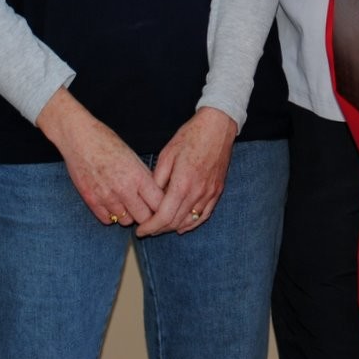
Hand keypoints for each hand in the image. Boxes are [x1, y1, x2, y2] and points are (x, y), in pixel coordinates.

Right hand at [36, 88, 163, 225]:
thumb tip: (155, 195)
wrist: (79, 138)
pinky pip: (107, 220)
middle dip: (147, 214)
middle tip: (145, 207)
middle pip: (144, 217)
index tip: (161, 205)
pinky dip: (112, 215)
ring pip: (126, 221)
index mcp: (138, 175)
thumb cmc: (108, 142)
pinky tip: (113, 202)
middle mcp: (123, 189)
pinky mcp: (91, 201)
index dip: (162, 206)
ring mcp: (106, 197)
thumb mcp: (133, 156)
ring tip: (127, 202)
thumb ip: (144, 177)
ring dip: (129, 215)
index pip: (159, 203)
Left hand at [135, 107, 237, 237]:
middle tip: (147, 227)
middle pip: (175, 222)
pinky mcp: (217, 191)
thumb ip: (158, 179)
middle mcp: (197, 193)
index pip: (164, 217)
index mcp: (182, 183)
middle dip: (159, 229)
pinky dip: (192, 224)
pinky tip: (182, 225)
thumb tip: (149, 198)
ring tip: (161, 226)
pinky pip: (204, 215)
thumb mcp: (167, 153)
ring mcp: (209, 193)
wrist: (217, 127)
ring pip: (189, 222)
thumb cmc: (191, 136)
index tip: (140, 230)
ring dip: (174, 227)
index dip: (150, 227)